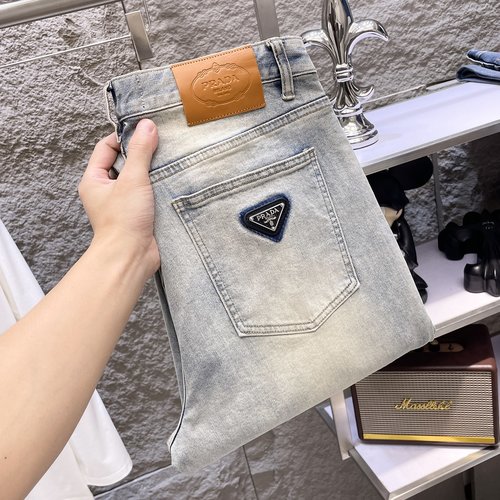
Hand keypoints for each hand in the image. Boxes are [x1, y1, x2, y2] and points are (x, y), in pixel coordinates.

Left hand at [79, 119, 159, 278]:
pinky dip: (158, 187)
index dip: (124, 137)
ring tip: (168, 162)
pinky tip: (171, 181)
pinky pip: (148, 193)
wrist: (131, 257)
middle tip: (160, 145)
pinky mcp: (138, 214)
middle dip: (142, 154)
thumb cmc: (123, 220)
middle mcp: (106, 190)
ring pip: (138, 178)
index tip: (145, 132)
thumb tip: (147, 125)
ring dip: (152, 172)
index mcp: (94, 180)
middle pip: (124, 162)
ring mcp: (123, 203)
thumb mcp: (133, 179)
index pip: (106, 148)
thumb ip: (140, 151)